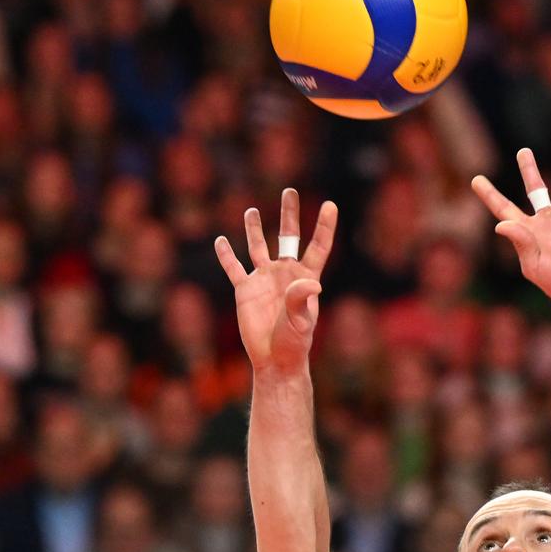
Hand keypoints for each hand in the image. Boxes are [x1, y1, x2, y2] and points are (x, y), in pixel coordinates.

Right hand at [214, 189, 338, 373]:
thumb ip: (301, 298)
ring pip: (258, 247)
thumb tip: (310, 281)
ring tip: (252, 211)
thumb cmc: (294, 343)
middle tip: (290, 191)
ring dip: (255, 229)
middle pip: (288, 237)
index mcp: (305, 278)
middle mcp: (285, 273)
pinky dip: (226, 255)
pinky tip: (220, 240)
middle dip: (289, 214)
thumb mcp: (301, 321)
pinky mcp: (245, 290)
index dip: (324, 226)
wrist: (274, 360)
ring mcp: (264, 279)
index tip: (330, 205)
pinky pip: (234, 268)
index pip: (317, 246)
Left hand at [471, 138, 550, 307]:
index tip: (476, 179)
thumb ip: (519, 240)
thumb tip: (499, 223)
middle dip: (529, 170)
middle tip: (524, 152)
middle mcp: (547, 220)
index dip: (489, 194)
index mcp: (527, 230)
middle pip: (536, 188)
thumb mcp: (532, 263)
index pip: (504, 207)